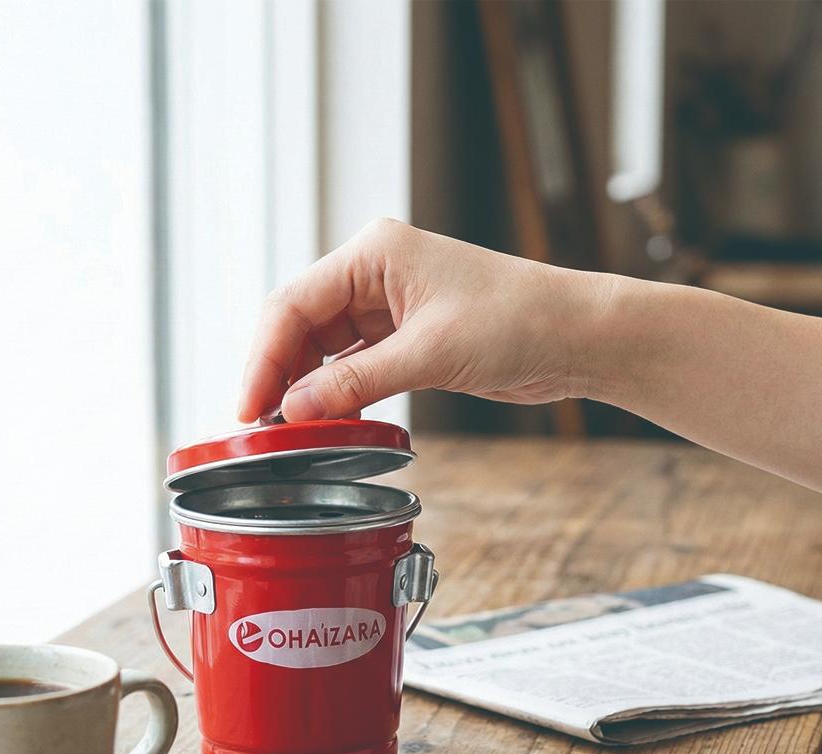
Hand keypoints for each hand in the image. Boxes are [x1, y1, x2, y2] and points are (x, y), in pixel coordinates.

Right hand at [238, 218, 607, 421]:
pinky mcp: (407, 340)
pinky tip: (328, 421)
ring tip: (290, 431)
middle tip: (262, 426)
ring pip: (325, 351)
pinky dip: (339, 395)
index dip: (264, 356)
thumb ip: (358, 382)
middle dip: (280, 375)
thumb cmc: (517, 320)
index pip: (295, 303)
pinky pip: (355, 369)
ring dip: (308, 389)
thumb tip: (295, 409)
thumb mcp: (430, 352)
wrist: (573, 336)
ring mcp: (390, 309)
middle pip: (302, 326)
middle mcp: (376, 276)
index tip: (248, 404)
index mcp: (374, 254)